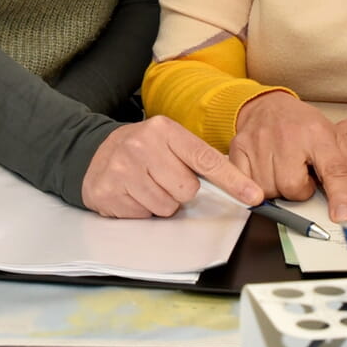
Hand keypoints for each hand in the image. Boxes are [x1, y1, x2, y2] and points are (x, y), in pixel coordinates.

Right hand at [81, 115, 264, 217]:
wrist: (93, 152)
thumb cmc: (141, 149)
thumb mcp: (168, 141)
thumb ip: (197, 159)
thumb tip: (236, 186)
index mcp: (164, 130)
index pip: (206, 159)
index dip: (232, 181)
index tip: (253, 196)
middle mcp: (143, 146)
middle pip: (187, 190)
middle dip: (180, 191)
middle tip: (163, 178)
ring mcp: (123, 169)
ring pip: (166, 207)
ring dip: (161, 203)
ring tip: (146, 185)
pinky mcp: (109, 192)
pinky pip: (144, 215)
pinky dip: (141, 210)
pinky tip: (131, 193)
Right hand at [230, 92, 346, 222]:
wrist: (267, 105)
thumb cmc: (300, 124)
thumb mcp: (331, 138)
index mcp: (317, 134)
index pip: (333, 170)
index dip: (339, 195)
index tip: (343, 216)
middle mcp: (287, 137)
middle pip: (293, 187)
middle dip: (299, 190)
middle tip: (300, 174)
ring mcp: (260, 142)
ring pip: (269, 190)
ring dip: (278, 188)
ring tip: (282, 170)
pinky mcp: (239, 148)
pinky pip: (247, 184)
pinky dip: (256, 186)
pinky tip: (265, 171)